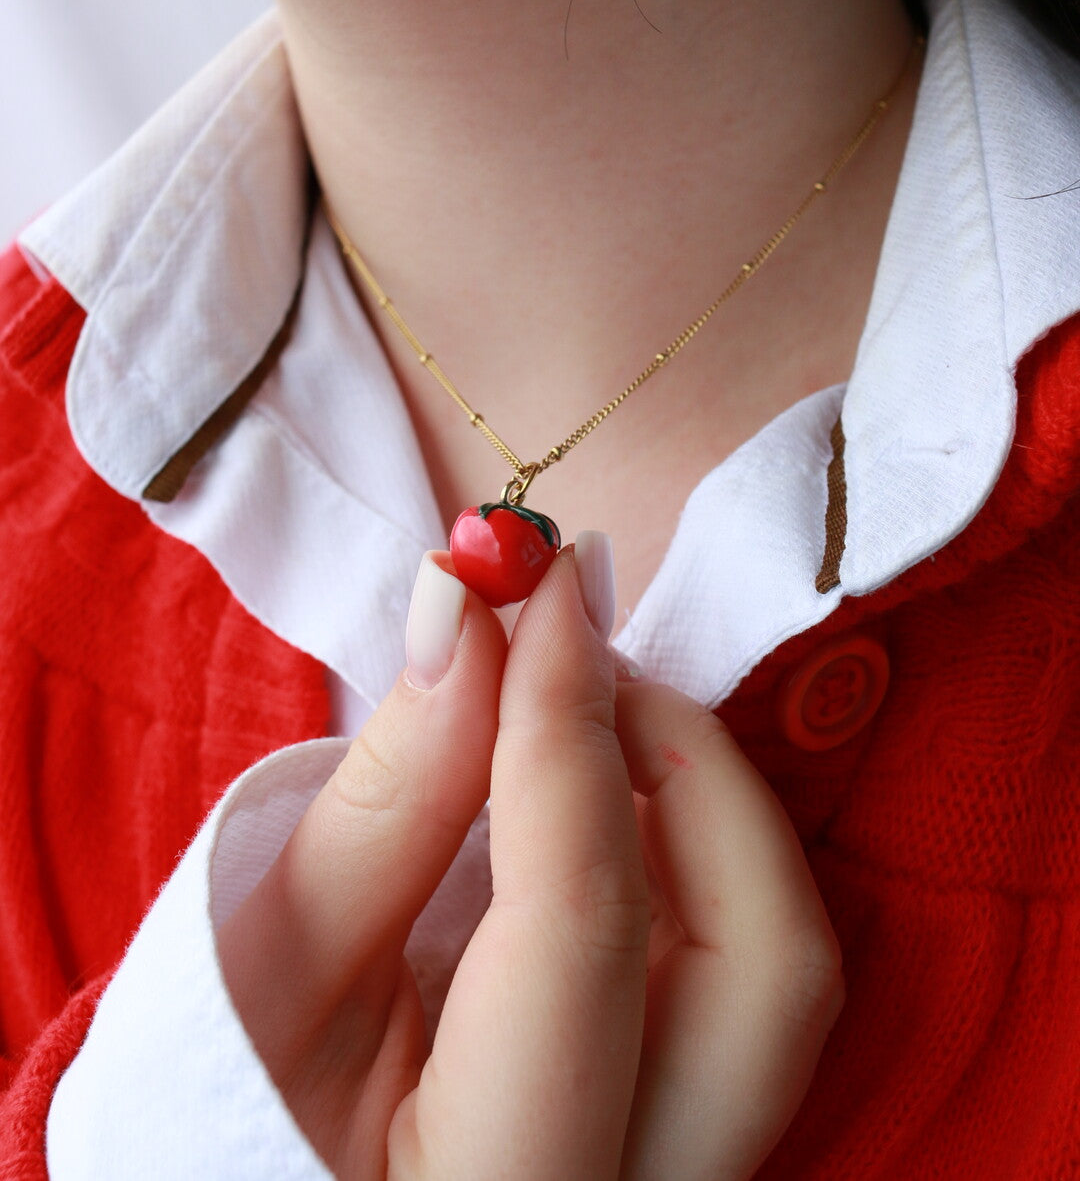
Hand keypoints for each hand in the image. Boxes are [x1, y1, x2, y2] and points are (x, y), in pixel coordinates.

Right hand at [219, 543, 842, 1178]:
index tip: (533, 581)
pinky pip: (744, 969)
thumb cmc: (234, 1111)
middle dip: (685, 761)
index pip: (580, 914)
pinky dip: (692, 847)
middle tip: (574, 655)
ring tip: (576, 712)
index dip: (562, 719)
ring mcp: (692, 1166)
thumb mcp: (270, 977)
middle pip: (765, 954)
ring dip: (698, 797)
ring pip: (779, 962)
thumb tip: (466, 617)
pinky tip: (597, 790)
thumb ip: (387, 802)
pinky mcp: (698, 1122)